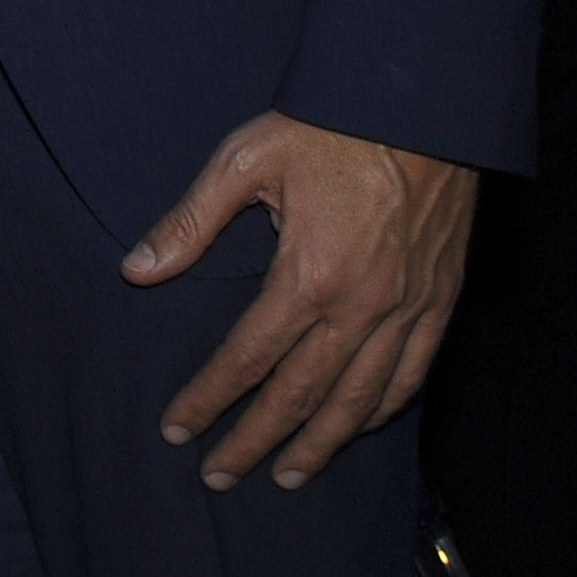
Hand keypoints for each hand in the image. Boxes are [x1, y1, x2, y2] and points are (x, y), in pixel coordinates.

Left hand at [126, 112, 475, 490]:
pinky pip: (412, 375)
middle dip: (256, 441)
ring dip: (320, 445)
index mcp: (308, 274)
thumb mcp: (246, 158)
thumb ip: (191, 221)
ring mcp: (407, 309)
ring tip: (287, 476)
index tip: (178, 430)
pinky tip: (359, 426)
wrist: (422, 100)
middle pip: (301, 395)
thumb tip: (138, 270)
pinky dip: (383, 410)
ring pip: (359, 400)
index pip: (247, 358)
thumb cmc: (328, 124)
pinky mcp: (439, 301)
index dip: (209, 399)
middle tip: (220, 476)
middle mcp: (361, 306)